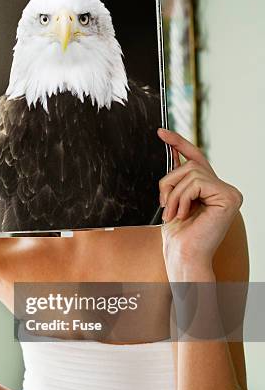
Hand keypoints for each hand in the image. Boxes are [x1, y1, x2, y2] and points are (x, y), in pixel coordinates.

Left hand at [157, 128, 242, 271]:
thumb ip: (177, 176)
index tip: (160, 132)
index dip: (178, 142)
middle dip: (169, 182)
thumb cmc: (177, 235)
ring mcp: (229, 193)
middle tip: (163, 204)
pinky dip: (182, 197)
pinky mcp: (229, 197)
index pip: (196, 158)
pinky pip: (196, 182)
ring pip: (191, 172)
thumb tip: (172, 149)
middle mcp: (224, 189)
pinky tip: (182, 213)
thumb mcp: (173, 199)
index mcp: (211, 189)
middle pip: (189, 164)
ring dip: (174, 193)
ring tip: (172, 213)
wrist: (183, 256)